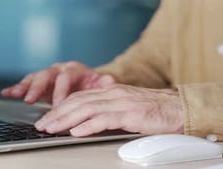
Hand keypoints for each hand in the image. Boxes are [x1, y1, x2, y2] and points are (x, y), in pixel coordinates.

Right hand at [1, 61, 115, 105]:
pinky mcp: (39, 84)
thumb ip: (104, 83)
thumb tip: (107, 80)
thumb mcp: (102, 85)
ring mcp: (47, 76)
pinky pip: (25, 84)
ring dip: (24, 87)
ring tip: (15, 94)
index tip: (57, 105)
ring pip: (33, 78)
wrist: (90, 84)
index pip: (66, 77)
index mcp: (74, 69)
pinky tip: (6, 94)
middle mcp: (59, 70)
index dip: (61, 91)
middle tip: (31, 100)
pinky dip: (16, 88)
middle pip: (46, 75)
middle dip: (38, 88)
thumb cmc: (95, 87)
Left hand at [34, 84, 183, 136]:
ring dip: (65, 120)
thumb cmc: (155, 111)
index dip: (59, 107)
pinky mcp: (130, 113)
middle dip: (56, 114)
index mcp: (110, 91)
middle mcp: (112, 93)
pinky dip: (87, 125)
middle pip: (77, 102)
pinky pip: (104, 119)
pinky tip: (76, 131)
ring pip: (85, 109)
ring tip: (52, 129)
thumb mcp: (126, 107)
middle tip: (41, 125)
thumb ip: (108, 111)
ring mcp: (121, 102)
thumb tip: (86, 123)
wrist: (180, 108)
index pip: (78, 97)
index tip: (47, 118)